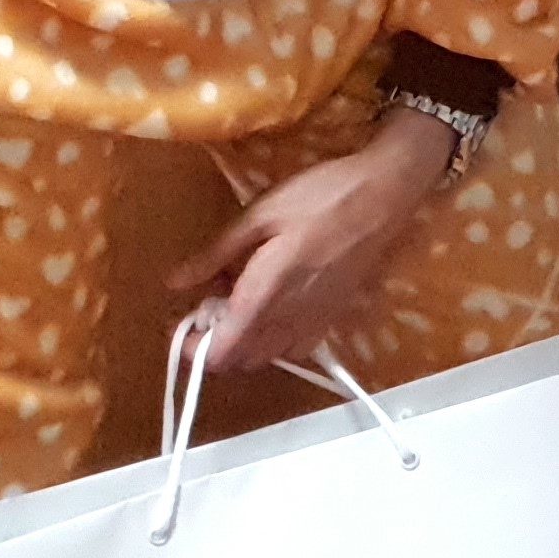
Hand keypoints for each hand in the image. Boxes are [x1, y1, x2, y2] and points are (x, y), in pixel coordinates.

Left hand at [168, 105, 447, 370]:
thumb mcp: (259, 215)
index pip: (221, 351)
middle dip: (214, 345)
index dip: (193, 350)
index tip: (180, 326)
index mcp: (264, 295)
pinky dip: (275, 344)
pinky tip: (273, 313)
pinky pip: (296, 349)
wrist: (383, 196)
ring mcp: (314, 322)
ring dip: (244, 345)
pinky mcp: (333, 317)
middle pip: (240, 361)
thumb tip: (176, 281)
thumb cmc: (320, 197)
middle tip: (206, 308)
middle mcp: (289, 319)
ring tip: (237, 308)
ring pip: (267, 358)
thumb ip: (216, 254)